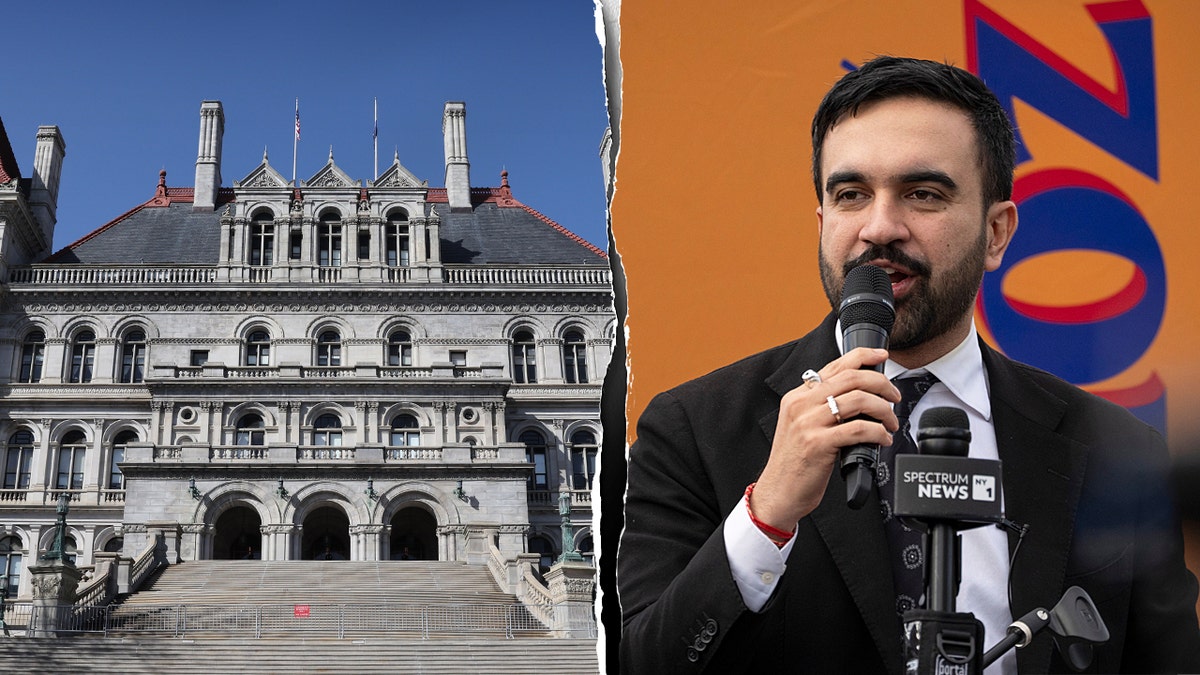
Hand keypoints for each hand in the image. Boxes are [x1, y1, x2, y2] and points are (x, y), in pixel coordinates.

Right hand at [749, 347, 900, 529]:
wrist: (778, 493)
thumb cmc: (794, 463)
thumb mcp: (801, 427)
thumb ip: (821, 409)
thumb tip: (859, 397)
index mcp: (797, 397)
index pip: (833, 366)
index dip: (862, 357)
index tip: (881, 357)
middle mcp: (801, 405)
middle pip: (850, 378)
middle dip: (881, 384)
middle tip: (894, 396)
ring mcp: (808, 424)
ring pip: (858, 400)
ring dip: (883, 410)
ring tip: (890, 422)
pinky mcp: (817, 444)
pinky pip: (858, 429)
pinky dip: (878, 432)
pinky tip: (883, 439)